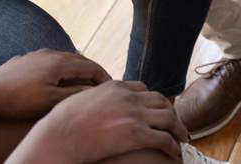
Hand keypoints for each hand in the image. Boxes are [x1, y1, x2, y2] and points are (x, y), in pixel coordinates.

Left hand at [0, 49, 109, 119]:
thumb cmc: (19, 100)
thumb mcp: (50, 101)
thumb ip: (74, 94)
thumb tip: (94, 91)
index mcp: (61, 62)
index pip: (91, 66)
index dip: (103, 76)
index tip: (111, 85)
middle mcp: (52, 53)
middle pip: (80, 59)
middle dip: (92, 71)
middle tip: (101, 83)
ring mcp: (39, 54)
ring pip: (65, 58)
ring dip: (77, 68)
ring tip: (82, 81)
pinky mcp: (27, 58)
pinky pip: (51, 60)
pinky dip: (62, 68)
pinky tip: (57, 78)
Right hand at [9, 81, 186, 163]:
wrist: (58, 136)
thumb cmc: (62, 122)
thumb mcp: (81, 98)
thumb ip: (96, 96)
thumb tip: (93, 100)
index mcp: (116, 87)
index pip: (143, 88)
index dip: (152, 100)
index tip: (156, 110)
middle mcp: (129, 97)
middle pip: (160, 100)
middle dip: (171, 111)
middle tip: (176, 123)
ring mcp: (134, 114)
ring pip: (168, 117)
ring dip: (178, 128)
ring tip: (182, 137)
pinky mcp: (136, 134)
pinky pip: (163, 138)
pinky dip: (173, 145)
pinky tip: (176, 153)